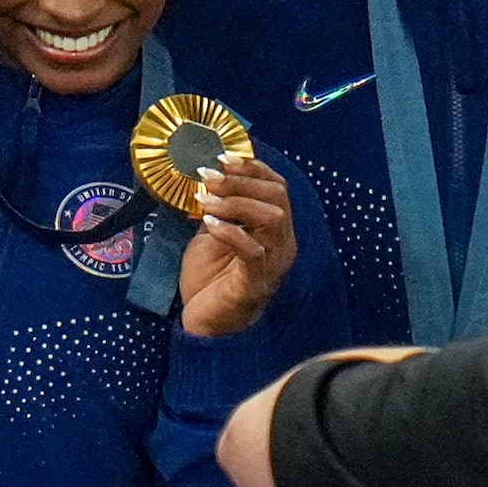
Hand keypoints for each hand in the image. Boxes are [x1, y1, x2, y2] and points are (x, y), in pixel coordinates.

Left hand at [177, 155, 300, 338]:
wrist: (206, 328)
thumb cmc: (210, 282)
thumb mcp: (211, 236)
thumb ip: (217, 210)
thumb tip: (206, 178)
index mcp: (275, 230)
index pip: (277, 188)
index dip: (253, 168)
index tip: (222, 158)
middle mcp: (282, 245)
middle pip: (278, 197)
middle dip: (241, 181)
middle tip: (209, 177)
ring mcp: (273, 264)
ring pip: (272, 218)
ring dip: (236, 203)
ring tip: (206, 202)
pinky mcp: (256, 283)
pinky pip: (253, 250)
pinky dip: (230, 231)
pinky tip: (209, 224)